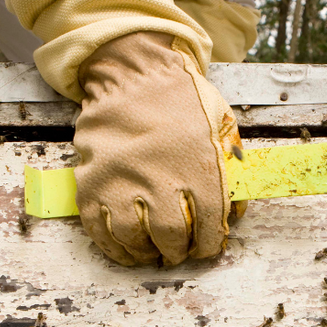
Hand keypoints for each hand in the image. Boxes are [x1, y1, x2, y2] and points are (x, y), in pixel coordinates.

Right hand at [74, 32, 242, 265]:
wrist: (135, 74)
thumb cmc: (183, 102)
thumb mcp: (222, 129)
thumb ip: (232, 172)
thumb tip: (235, 213)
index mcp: (198, 165)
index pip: (210, 224)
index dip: (210, 244)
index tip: (206, 249)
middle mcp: (159, 176)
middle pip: (170, 235)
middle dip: (177, 251)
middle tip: (177, 252)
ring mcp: (121, 179)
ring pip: (132, 236)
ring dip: (144, 251)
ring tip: (151, 252)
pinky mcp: (92, 180)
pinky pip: (98, 227)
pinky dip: (111, 245)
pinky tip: (124, 248)